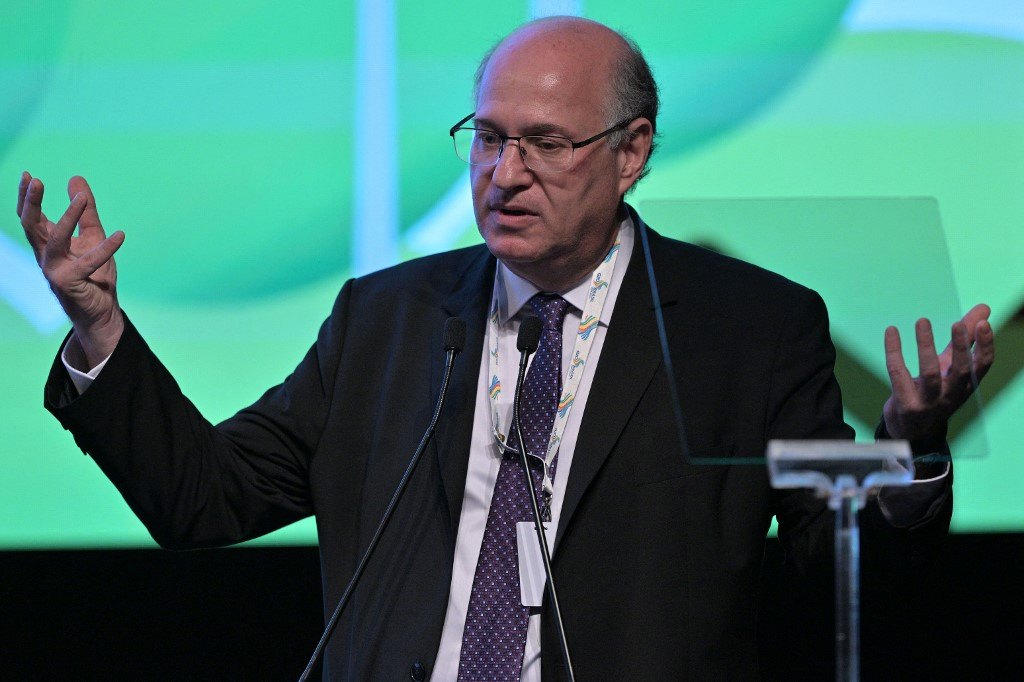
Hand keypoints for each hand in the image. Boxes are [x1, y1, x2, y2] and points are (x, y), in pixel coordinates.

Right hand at [18, 172, 125, 368]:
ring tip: (82, 199)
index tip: (28, 174)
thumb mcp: (92, 236)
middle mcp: (46, 256)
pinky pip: (89, 263)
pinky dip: (106, 248)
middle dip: (31, 203)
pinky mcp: (71, 283)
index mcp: (47, 244)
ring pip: (55, 240)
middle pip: (31, 226)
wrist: (102, 311)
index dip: (27, 197)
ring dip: (68, 218)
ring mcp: (55, 270)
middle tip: (36, 180)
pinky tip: (121, 235)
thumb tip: (76, 179)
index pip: (30, 217)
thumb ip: (86, 211)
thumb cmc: (94, 275)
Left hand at [883, 303, 994, 442]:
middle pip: (960, 371)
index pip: (982, 366)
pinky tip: (891, 331)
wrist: (912, 430)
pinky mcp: (906, 404)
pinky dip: (894, 351)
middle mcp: (951, 395)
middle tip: (957, 323)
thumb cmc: (935, 391)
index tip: (983, 323)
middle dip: (960, 347)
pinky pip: (898, 374)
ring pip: (929, 373)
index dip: (985, 346)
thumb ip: (965, 338)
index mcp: (966, 386)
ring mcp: (928, 402)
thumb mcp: (951, 366)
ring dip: (926, 346)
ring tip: (922, 321)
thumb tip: (984, 308)